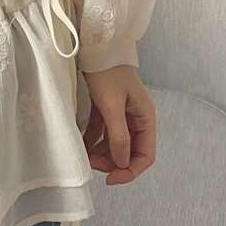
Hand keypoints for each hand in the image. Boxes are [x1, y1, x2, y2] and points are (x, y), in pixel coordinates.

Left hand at [81, 66, 155, 184]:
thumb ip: (119, 136)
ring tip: (84, 155)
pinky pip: (102, 132)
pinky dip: (93, 140)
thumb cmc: (106, 72)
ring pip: (114, 143)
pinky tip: (81, 144)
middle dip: (112, 161)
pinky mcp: (107, 108)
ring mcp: (121, 114)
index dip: (130, 170)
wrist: (96, 46)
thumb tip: (122, 163)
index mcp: (145, 118)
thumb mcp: (112, 106)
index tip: (110, 179)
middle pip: (129, 151)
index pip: (145, 155)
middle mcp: (136, 118)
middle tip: (91, 163)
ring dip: (101, 153)